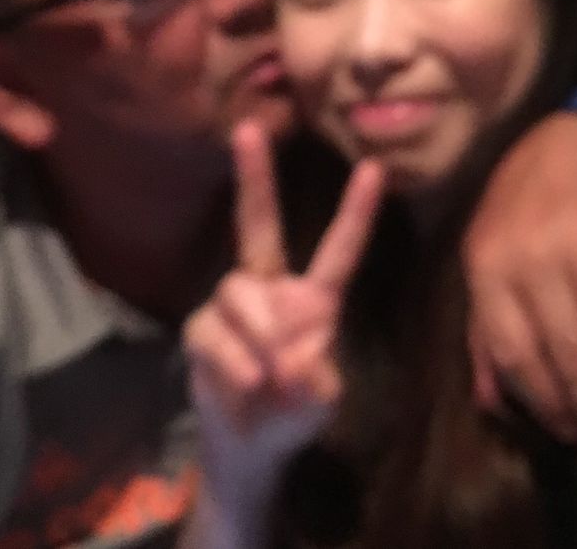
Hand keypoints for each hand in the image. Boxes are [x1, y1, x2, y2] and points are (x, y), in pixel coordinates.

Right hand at [183, 121, 383, 526]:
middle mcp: (270, 289)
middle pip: (259, 226)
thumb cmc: (294, 415)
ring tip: (266, 374)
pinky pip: (213, 330)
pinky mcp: (202, 329)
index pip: (338, 251)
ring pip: (237, 291)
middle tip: (248, 129)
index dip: (355, 213)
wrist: (250, 446)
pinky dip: (233, 358)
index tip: (374, 169)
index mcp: (313, 299)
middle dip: (255, 178)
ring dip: (255, 332)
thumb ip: (316, 377)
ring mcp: (232, 307)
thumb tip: (288, 354)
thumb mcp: (321, 400)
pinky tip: (247, 381)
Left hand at [464, 112, 576, 478]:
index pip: (516, 352)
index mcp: (490, 269)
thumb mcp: (482, 260)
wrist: (568, 137)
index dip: (546, 402)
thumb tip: (490, 404)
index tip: (574, 439)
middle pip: (573, 353)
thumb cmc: (518, 212)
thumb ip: (482, 328)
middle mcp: (536, 257)